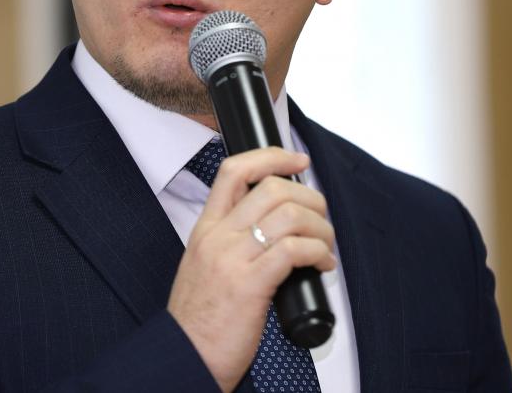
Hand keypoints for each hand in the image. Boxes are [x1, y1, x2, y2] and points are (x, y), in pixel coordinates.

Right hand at [167, 147, 336, 391]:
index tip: (297, 159)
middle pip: (272, 188)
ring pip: (289, 216)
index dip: (271, 157)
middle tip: (321, 217)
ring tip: (326, 245)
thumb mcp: (205, 265)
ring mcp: (232, 259)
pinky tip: (322, 265)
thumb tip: (275, 226)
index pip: (234, 171)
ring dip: (321, 227)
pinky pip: (294, 251)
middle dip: (309, 197)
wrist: (185, 355)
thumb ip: (231, 242)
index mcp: (205, 229)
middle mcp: (218, 237)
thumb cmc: (200, 319)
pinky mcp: (250, 285)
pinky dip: (319, 252)